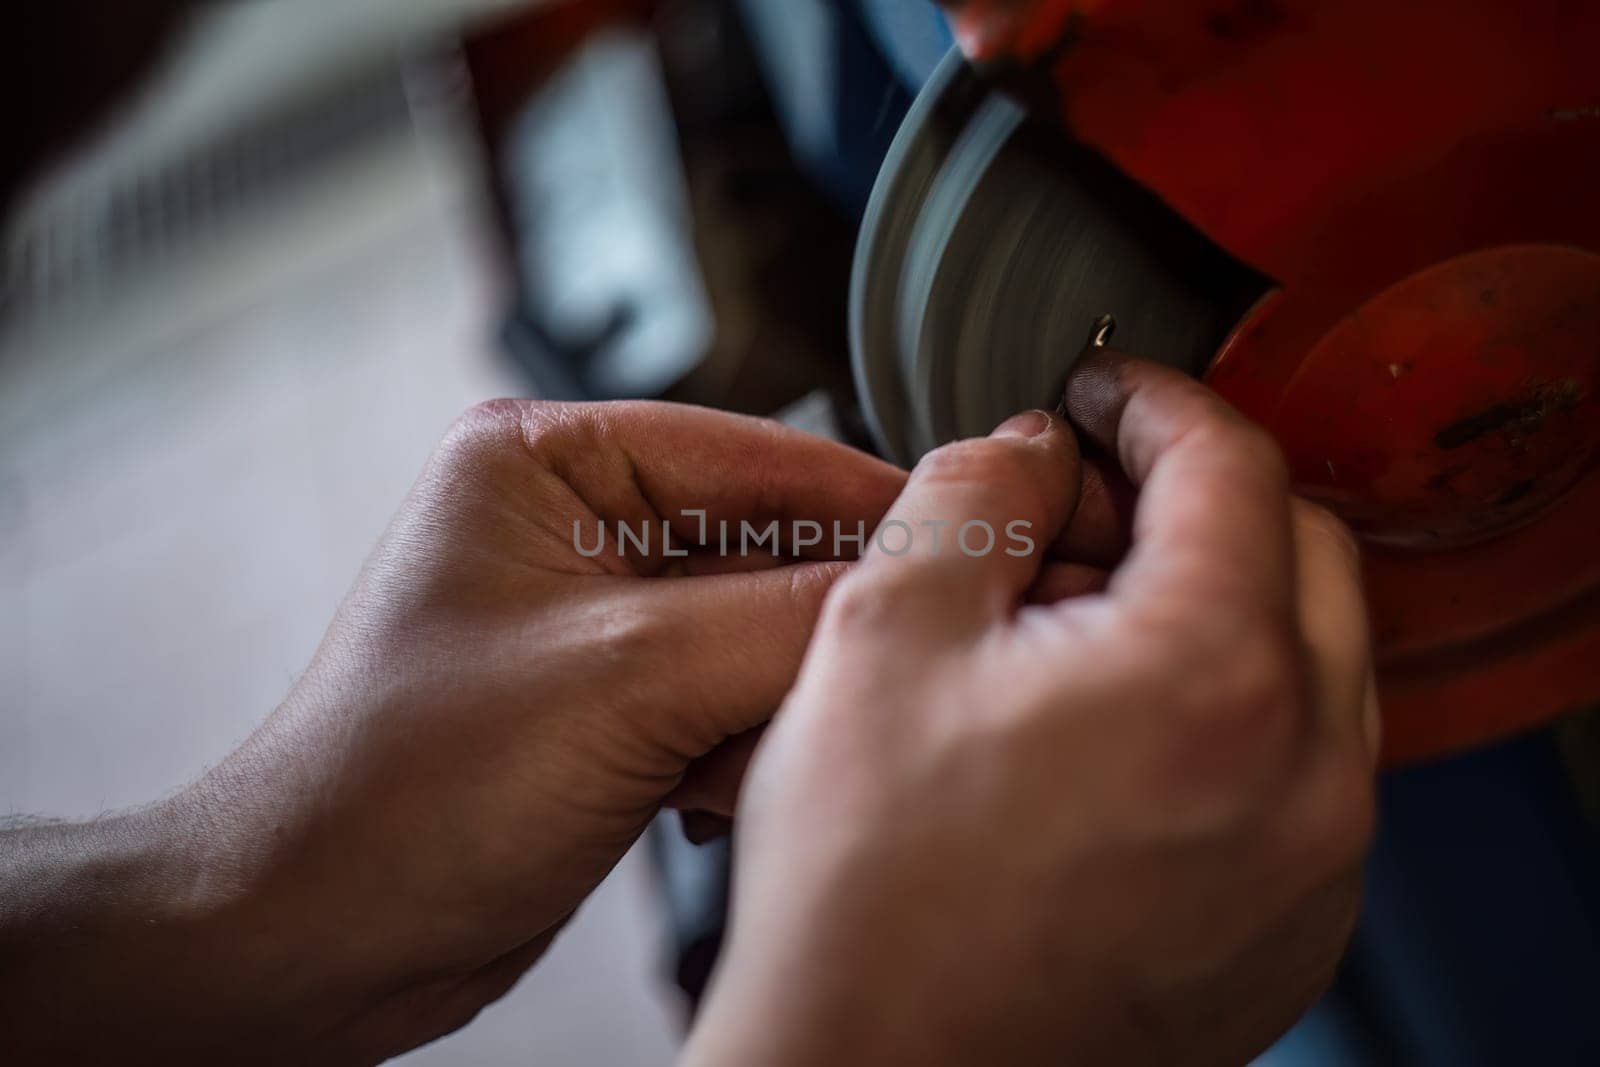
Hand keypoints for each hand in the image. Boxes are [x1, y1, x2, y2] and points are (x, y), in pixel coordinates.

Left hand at [1, 400, 901, 1063]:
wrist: (318, 939)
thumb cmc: (400, 791)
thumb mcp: (623, 680)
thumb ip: (785, 621)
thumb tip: (920, 584)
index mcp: (545, 460)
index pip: (757, 453)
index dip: (873, 500)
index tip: (980, 536)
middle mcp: (571, 524)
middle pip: (765, 542)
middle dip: (830, 616)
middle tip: (923, 655)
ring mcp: (594, 619)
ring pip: (755, 629)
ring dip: (783, 694)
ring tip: (786, 750)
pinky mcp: (609, 702)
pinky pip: (725, 697)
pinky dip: (745, 745)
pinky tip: (723, 794)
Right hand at [685, 355, 1378, 1065]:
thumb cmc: (869, 898)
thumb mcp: (881, 636)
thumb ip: (969, 493)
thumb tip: (1024, 449)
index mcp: (1214, 679)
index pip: (1232, 463)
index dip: (1153, 401)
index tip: (1103, 396)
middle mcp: (1306, 776)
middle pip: (1301, 550)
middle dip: (1196, 495)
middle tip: (1086, 503)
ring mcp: (1313, 865)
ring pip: (1310, 660)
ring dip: (1215, 602)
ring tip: (1078, 627)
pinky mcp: (1292, 929)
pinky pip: (1301, 766)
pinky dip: (1229, 709)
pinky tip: (1110, 731)